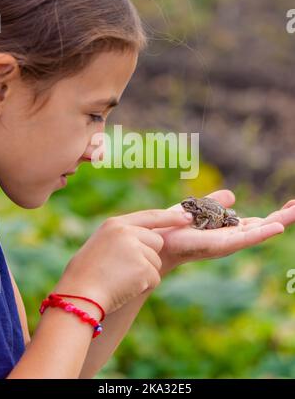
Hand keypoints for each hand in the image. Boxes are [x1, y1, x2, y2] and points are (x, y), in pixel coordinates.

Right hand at [56, 209, 192, 313]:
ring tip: (120, 278)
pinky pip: (154, 277)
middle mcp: (127, 232)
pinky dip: (143, 285)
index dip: (171, 217)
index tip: (187, 218)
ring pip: (156, 261)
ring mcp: (136, 249)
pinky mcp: (143, 268)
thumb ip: (123, 238)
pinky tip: (125, 287)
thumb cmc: (85, 275)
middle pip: (157, 241)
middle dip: (149, 256)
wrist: (78, 296)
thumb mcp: (101, 245)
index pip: (150, 216)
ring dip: (144, 273)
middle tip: (124, 268)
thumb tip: (150, 240)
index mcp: (115, 224)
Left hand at [154, 190, 294, 275]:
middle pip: (265, 227)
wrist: (159, 239)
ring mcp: (229, 242)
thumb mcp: (203, 208)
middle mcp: (233, 237)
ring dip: (280, 222)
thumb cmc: (178, 226)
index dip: (277, 214)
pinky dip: (263, 233)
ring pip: (261, 232)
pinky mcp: (221, 245)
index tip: (293, 203)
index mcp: (231, 229)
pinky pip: (246, 238)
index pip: (260, 222)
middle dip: (284, 218)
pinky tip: (278, 227)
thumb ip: (217, 202)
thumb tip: (233, 196)